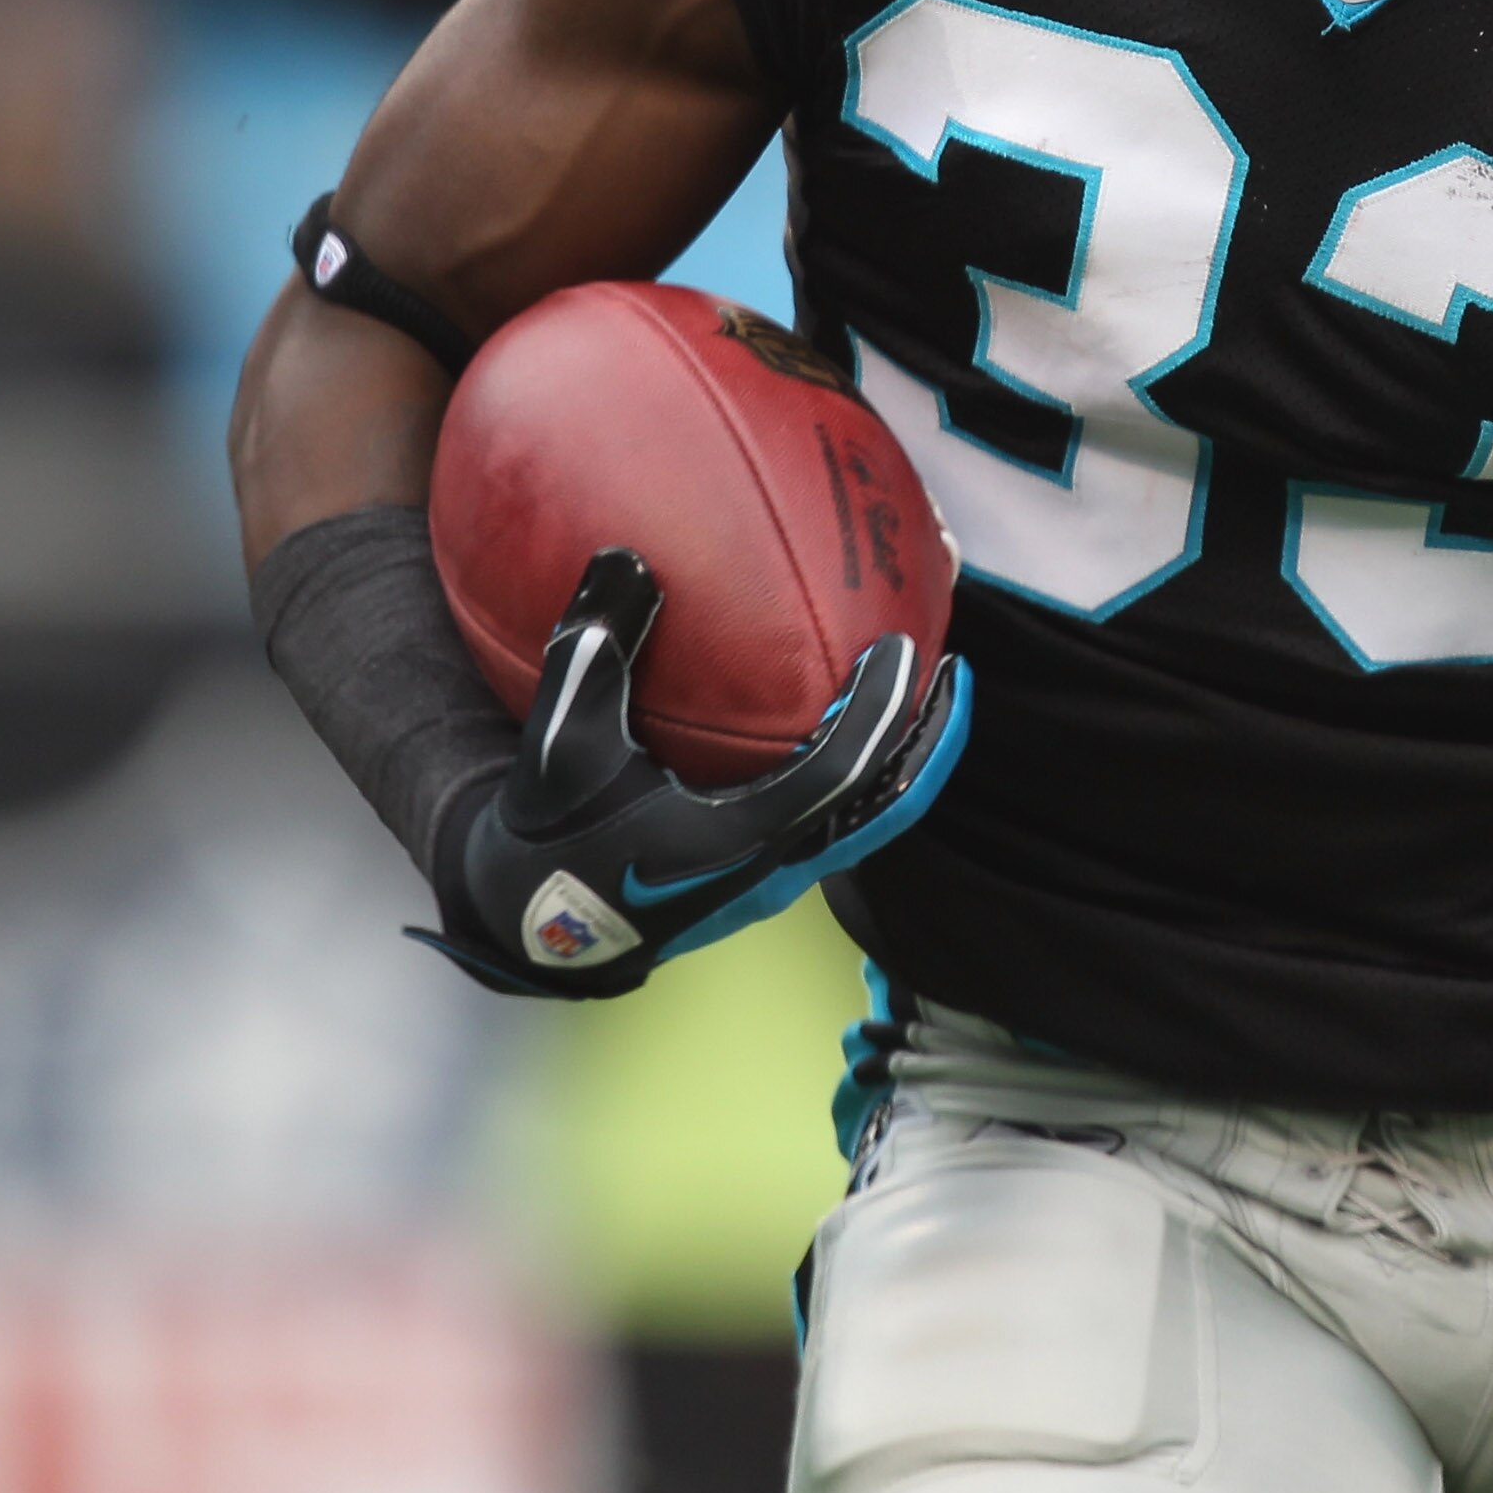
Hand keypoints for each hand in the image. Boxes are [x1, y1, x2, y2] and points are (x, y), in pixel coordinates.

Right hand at [408, 548, 969, 1000]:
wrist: (537, 933)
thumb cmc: (549, 836)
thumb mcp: (557, 742)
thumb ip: (593, 652)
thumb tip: (626, 559)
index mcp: (735, 841)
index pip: (839, 775)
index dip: (879, 713)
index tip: (906, 648)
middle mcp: (773, 869)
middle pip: (885, 805)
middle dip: (926, 739)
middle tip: (954, 670)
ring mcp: (777, 882)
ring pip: (871, 820)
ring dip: (903, 757)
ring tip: (926, 691)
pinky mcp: (768, 881)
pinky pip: (842, 821)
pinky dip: (866, 771)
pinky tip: (857, 722)